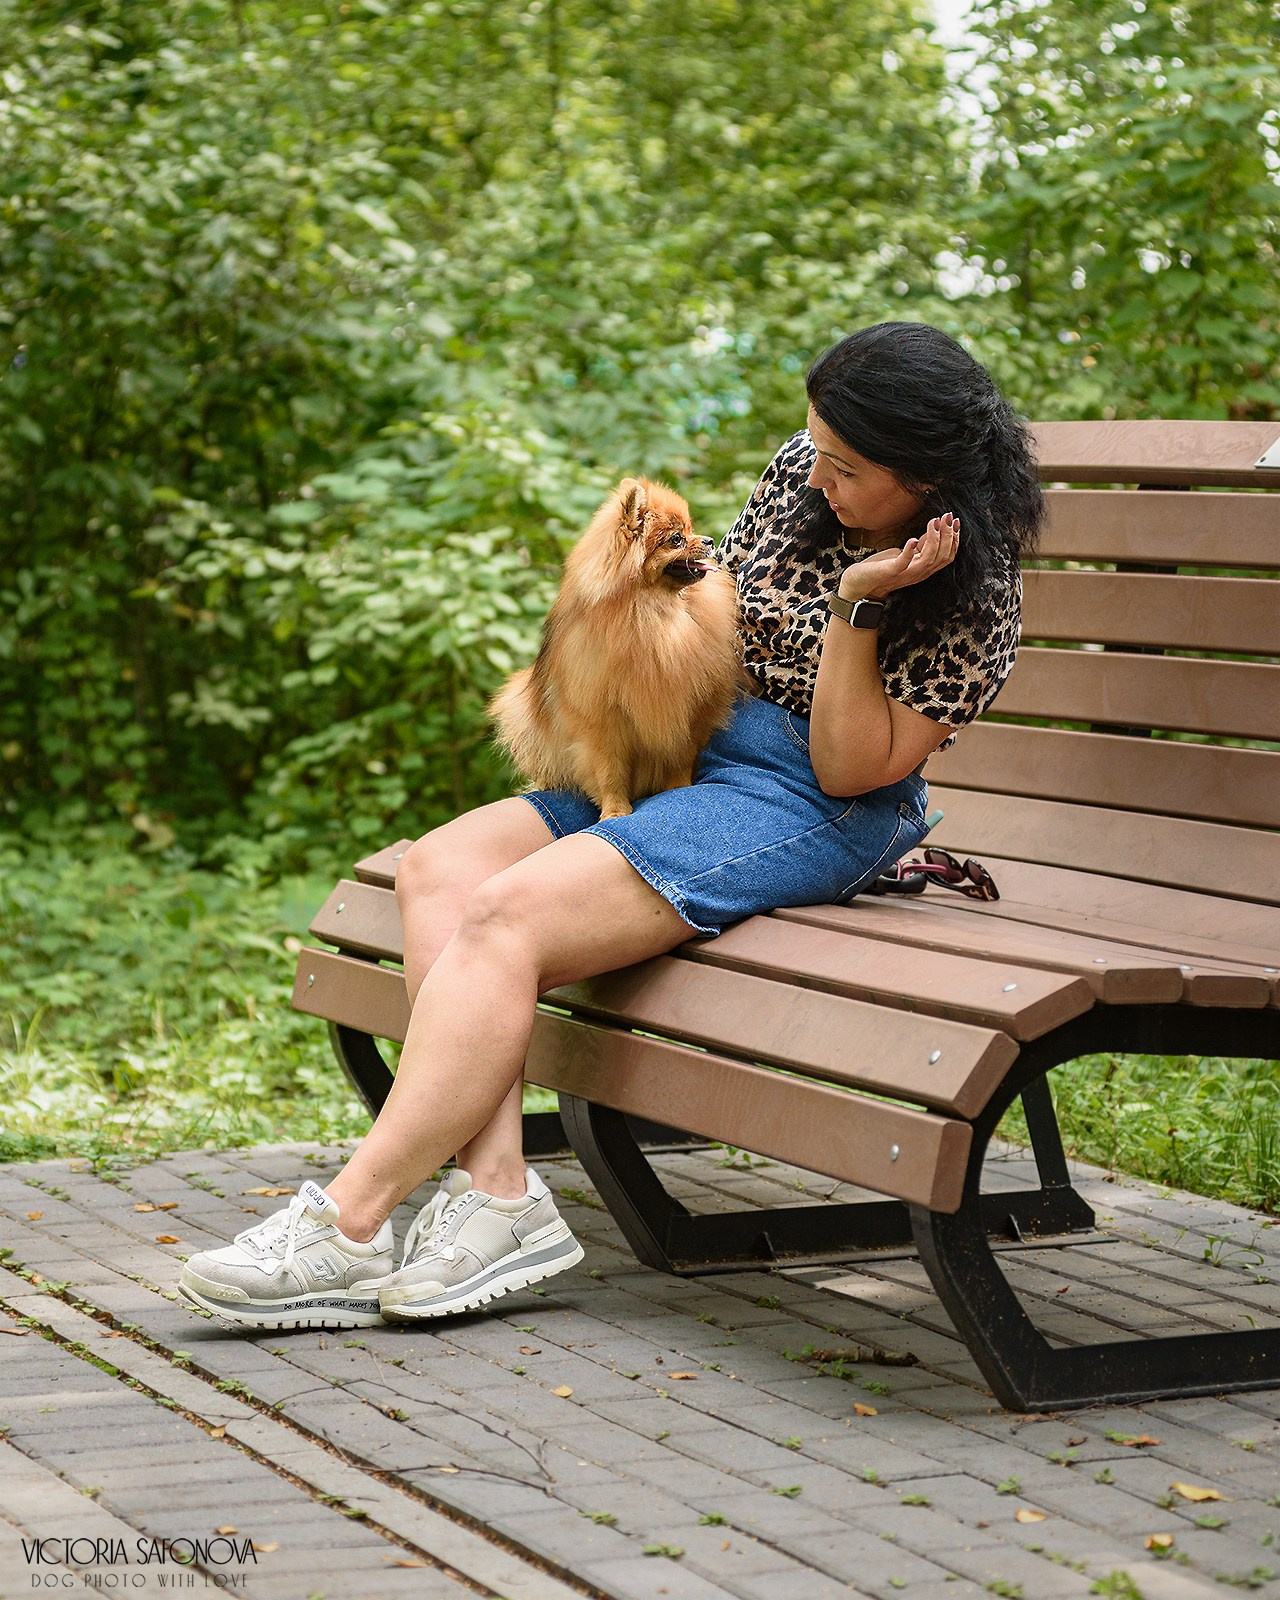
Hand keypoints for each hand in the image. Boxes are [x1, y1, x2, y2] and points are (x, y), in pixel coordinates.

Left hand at [838, 513, 959, 601]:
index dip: (954, 538)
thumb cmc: (881, 568)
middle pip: (942, 556)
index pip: (947, 555)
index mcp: (923, 569)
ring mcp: (905, 573)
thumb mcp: (905, 554)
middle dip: (948, 535)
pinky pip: (903, 564)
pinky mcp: (890, 572)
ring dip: (934, 539)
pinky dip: (909, 551)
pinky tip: (912, 539)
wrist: (859, 585)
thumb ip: (919, 546)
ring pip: (929, 559)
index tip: (955, 521)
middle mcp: (918, 573)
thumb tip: (933, 530)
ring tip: (934, 522)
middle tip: (948, 517)